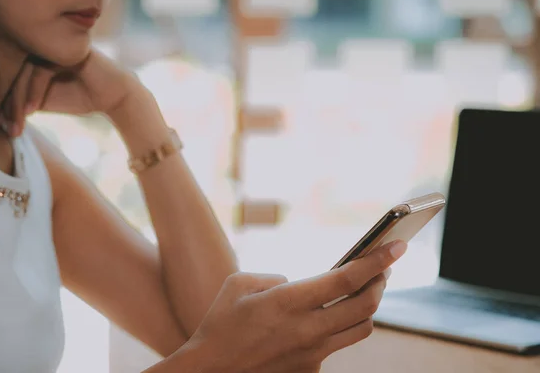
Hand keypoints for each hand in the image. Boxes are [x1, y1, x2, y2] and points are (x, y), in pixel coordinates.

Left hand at [1, 50, 153, 136]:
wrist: (116, 96)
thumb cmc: (83, 98)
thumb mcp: (47, 102)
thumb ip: (25, 101)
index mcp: (36, 56)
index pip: (11, 76)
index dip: (5, 102)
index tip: (5, 127)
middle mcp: (43, 47)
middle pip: (14, 73)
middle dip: (9, 103)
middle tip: (10, 128)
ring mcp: (54, 47)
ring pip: (24, 71)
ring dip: (18, 99)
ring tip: (19, 122)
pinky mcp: (66, 51)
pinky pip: (41, 69)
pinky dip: (33, 90)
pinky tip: (32, 109)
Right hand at [181, 240, 406, 372]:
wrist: (211, 372)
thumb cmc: (220, 325)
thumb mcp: (239, 285)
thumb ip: (274, 277)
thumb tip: (296, 283)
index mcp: (289, 302)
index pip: (347, 280)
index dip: (377, 261)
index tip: (397, 247)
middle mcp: (307, 329)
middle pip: (366, 305)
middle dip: (381, 281)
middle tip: (384, 268)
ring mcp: (312, 353)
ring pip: (360, 329)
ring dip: (367, 307)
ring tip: (363, 291)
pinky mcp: (310, 369)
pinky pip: (335, 344)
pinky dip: (337, 327)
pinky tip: (324, 319)